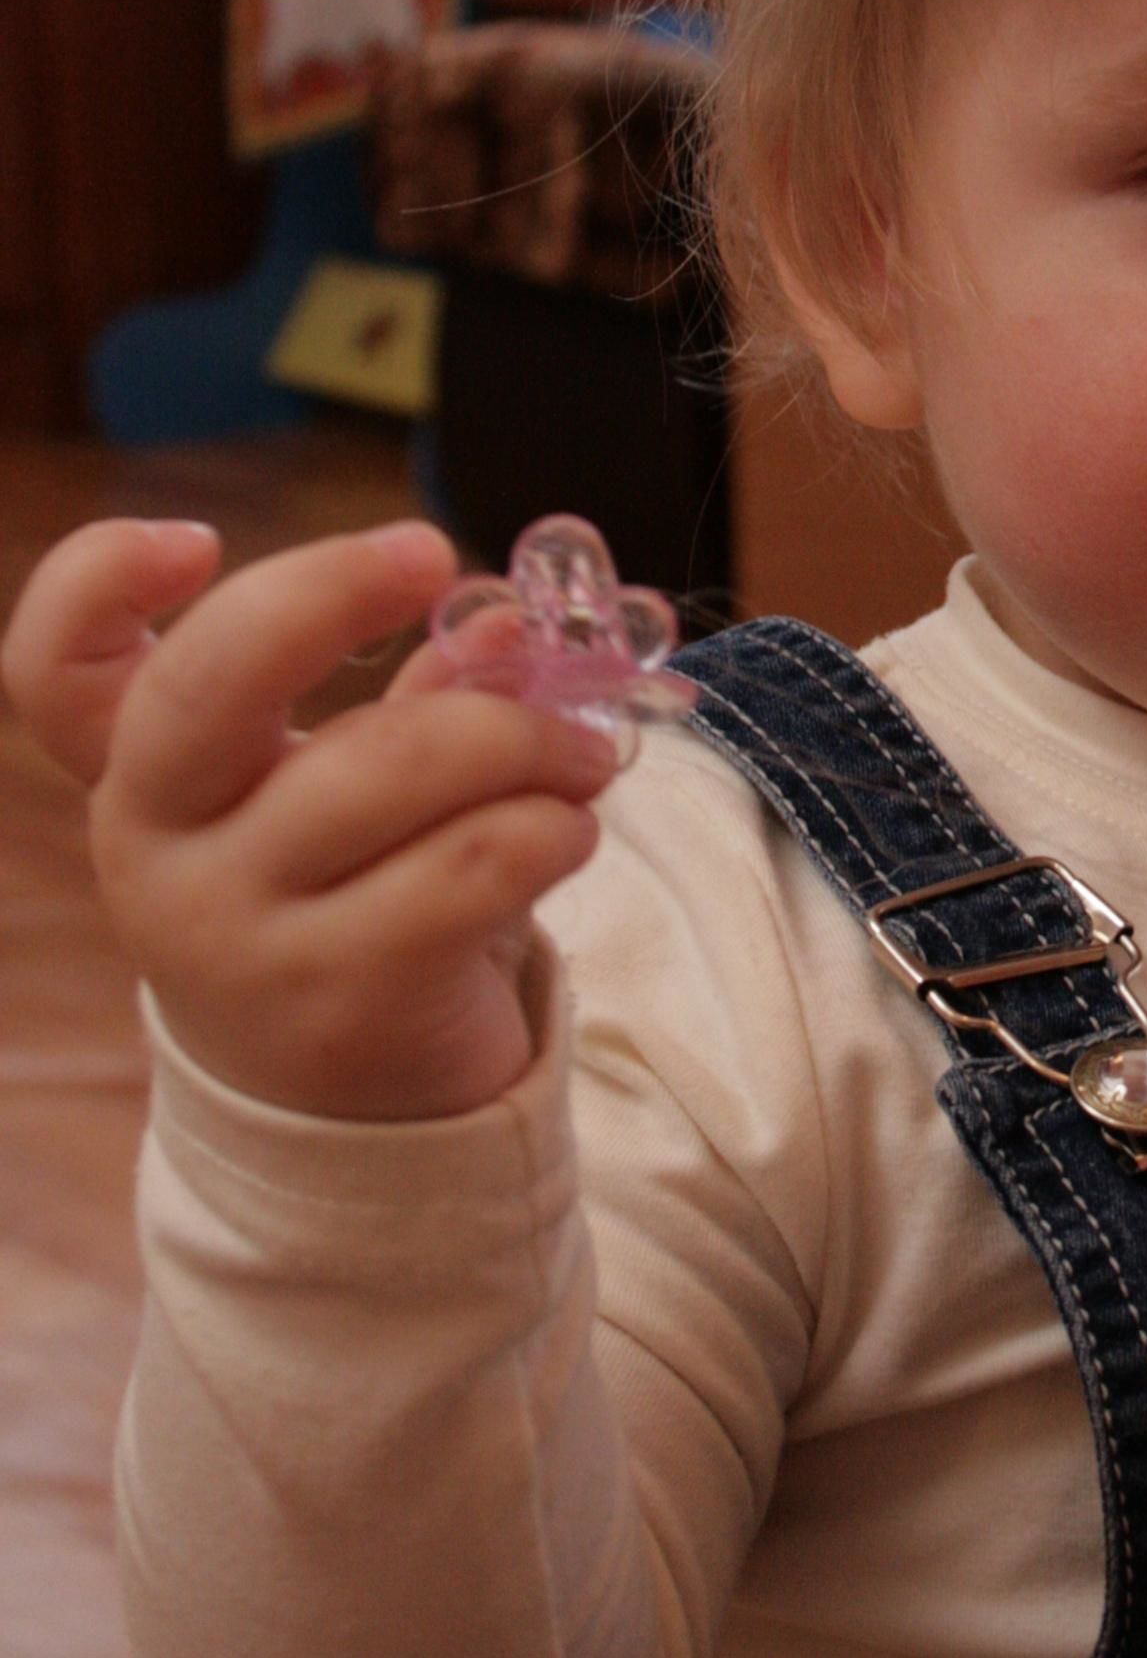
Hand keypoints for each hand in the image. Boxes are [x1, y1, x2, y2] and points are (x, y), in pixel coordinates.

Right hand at [2, 518, 619, 1121]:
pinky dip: (551, 825)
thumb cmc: (350, 908)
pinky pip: (473, 864)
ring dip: (522, 734)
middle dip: (331, 590)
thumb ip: (413, 695)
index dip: (95, 582)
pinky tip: (569, 831)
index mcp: (141, 779)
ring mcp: (237, 932)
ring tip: (581, 754)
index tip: (193, 540)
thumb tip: (505, 616)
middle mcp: (157, 850)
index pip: (54, 672)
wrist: (351, 1117)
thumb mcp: (345, 798)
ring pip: (389, 763)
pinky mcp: (342, 1001)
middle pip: (210, 682)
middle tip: (433, 554)